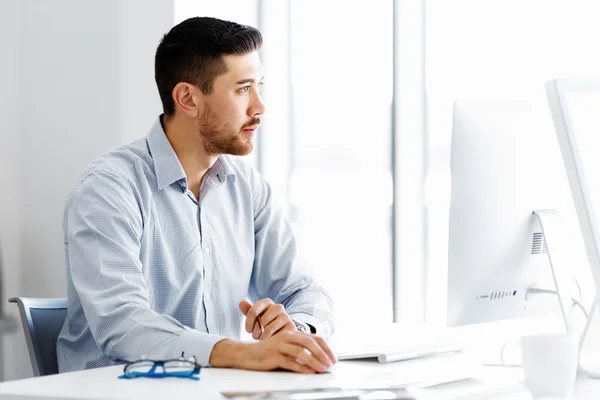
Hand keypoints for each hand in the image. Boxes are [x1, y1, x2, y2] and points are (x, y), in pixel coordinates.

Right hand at [210, 331, 336, 373]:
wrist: (247, 354)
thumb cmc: (269, 352)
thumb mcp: (286, 348)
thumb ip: (300, 350)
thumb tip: (319, 359)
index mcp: (292, 333)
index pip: (314, 338)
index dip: (326, 348)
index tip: (333, 359)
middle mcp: (287, 336)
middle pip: (309, 342)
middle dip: (322, 354)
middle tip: (329, 364)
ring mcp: (279, 345)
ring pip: (300, 351)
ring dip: (314, 361)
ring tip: (321, 369)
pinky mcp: (273, 355)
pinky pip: (289, 361)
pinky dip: (301, 367)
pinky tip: (308, 372)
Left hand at [239, 298, 295, 339]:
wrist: (280, 335)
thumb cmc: (265, 326)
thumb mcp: (255, 318)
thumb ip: (248, 311)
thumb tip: (242, 302)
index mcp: (267, 302)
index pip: (253, 310)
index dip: (248, 322)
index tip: (248, 330)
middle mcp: (278, 307)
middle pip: (261, 319)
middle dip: (255, 330)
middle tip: (256, 335)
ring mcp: (286, 316)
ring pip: (268, 327)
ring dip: (261, 335)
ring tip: (261, 338)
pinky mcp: (291, 326)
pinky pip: (276, 333)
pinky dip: (269, 338)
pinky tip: (268, 340)